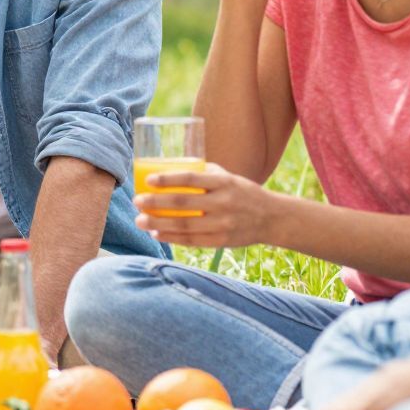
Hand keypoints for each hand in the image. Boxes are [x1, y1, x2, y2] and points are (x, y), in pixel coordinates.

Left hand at [137, 163, 279, 248]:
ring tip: (140, 220)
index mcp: (224, 183)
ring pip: (185, 225)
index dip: (168, 179)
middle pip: (183, 204)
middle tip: (137, 201)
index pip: (191, 179)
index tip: (148, 180)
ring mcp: (223, 224)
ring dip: (159, 223)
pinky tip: (157, 233)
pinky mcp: (222, 241)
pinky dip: (172, 238)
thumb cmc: (243, 193)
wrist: (272, 218)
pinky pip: (192, 241)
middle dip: (156, 203)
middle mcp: (224, 203)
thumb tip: (170, 167)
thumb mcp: (229, 177)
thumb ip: (204, 173)